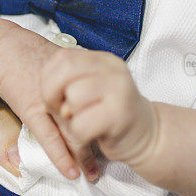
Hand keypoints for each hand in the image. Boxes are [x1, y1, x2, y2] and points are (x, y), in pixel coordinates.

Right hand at [0, 24, 97, 179]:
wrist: (7, 52)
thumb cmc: (37, 58)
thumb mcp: (66, 64)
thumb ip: (84, 79)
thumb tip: (105, 96)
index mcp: (80, 76)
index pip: (102, 103)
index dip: (111, 122)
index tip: (122, 138)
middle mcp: (68, 89)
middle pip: (91, 119)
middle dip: (101, 142)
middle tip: (112, 160)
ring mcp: (50, 101)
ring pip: (74, 132)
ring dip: (84, 155)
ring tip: (93, 173)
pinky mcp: (32, 110)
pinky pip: (50, 139)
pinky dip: (62, 157)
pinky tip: (72, 172)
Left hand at [42, 48, 157, 166]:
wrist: (148, 137)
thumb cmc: (110, 115)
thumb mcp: (92, 90)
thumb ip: (70, 82)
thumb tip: (54, 97)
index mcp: (104, 60)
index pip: (62, 57)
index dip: (48, 79)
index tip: (55, 97)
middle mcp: (114, 70)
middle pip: (64, 72)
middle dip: (52, 95)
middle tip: (61, 112)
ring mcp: (120, 90)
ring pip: (73, 98)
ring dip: (69, 118)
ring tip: (82, 122)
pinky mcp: (120, 116)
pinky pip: (81, 125)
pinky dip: (79, 135)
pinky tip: (93, 135)